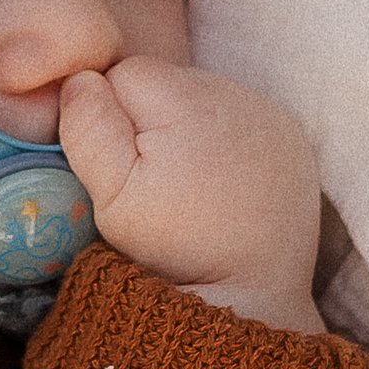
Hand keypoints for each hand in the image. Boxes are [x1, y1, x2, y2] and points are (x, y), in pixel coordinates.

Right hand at [58, 57, 324, 332]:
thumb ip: (89, 131)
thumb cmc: (175, 250)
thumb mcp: (113, 199)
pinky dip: (223, 140)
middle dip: (149, 120)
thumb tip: (79, 79)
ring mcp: (270, 113)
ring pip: (200, 98)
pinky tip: (218, 179)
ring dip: (185, 127)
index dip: (109, 119)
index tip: (122, 166)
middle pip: (165, 83)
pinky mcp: (289, 136)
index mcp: (188, 100)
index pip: (124, 74)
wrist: (250, 293)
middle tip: (155, 179)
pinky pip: (239, 118)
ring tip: (187, 181)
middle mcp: (237, 94)